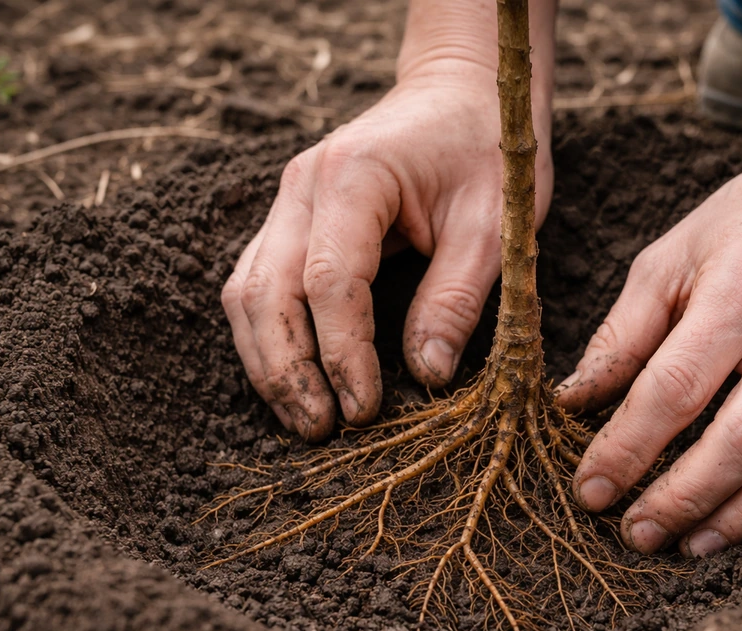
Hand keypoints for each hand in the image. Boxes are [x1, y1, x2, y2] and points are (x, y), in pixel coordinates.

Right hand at [222, 64, 552, 439]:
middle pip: (266, 291)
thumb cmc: (486, 149)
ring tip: (304, 417)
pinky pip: (259, 282)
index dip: (343, 353)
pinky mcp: (292, 218)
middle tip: (322, 429)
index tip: (366, 408)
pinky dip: (269, 335)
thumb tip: (429, 375)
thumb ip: (457, 297)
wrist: (462, 90)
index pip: (329, 281)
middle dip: (288, 371)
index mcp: (355, 177)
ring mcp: (288, 200)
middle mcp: (303, 186)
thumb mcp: (494, 224)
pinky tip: (295, 375)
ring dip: (268, 361)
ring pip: (247, 291)